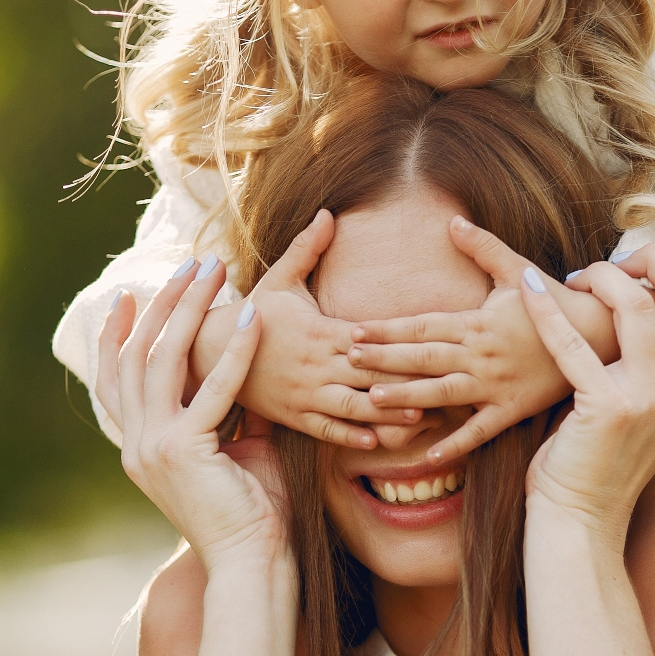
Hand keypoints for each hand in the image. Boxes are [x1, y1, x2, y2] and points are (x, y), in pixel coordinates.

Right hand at [102, 258, 288, 571]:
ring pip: (163, 361)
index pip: (118, 378)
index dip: (119, 334)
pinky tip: (251, 316)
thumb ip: (231, 412)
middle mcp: (138, 444)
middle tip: (193, 264)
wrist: (252, 563)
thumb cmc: (252, 512)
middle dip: (164, 304)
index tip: (128, 294)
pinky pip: (211, 390)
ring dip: (190, 311)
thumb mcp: (236, 451)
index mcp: (141, 446)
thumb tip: (244, 371)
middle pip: (138, 356)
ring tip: (215, 272)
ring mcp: (154, 447)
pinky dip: (233, 353)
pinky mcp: (184, 452)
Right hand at [185, 210, 422, 449]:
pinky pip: (325, 430)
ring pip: (353, 408)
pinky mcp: (294, 416)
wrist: (208, 352)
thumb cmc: (252, 313)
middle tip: (446, 386)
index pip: (369, 339)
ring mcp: (306, 394)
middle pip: (371, 375)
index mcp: (321, 331)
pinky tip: (376, 443)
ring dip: (387, 414)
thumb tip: (329, 212)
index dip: (400, 344)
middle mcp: (317, 365)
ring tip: (420, 418)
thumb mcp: (279, 278)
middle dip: (407, 382)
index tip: (435, 345)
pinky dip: (350, 437)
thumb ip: (307, 249)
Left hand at [348, 216, 612, 463]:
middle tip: (347, 361)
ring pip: (443, 393)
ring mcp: (495, 384)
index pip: (423, 325)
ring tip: (372, 400)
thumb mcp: (520, 270)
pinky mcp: (512, 409)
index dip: (388, 328)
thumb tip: (452, 221)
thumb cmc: (557, 301)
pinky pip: (480, 430)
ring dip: (406, 397)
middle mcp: (482, 354)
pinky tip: (429, 454)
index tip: (354, 330)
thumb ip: (483, 248)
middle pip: (424, 358)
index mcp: (478, 321)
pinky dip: (457, 443)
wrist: (602, 335)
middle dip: (383, 359)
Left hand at [523, 244, 654, 549]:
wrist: (580, 520)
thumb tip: (649, 324)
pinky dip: (549, 311)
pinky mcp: (604, 408)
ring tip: (577, 277)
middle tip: (621, 261)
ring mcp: (647, 399)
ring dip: (605, 278)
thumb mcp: (650, 418)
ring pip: (638, 307)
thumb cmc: (601, 466)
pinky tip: (530, 290)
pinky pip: (575, 343)